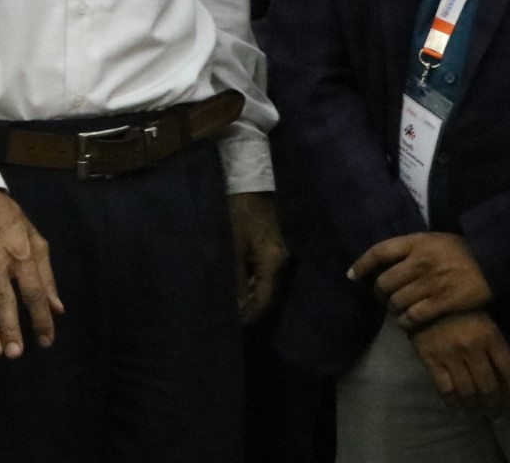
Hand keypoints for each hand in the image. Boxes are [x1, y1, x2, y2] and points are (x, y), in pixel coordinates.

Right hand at [0, 188, 61, 357]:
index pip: (34, 292)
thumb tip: (57, 308)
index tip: (47, 341)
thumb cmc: (11, 221)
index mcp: (22, 254)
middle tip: (14, 353)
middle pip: (4, 300)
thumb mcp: (37, 240)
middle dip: (9, 328)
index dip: (42, 318)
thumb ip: (47, 276)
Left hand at [229, 192, 287, 325]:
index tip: (233, 327)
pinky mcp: (271, 247)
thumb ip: (234, 277)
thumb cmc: (238, 212)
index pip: (264, 299)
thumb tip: (235, 307)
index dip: (249, 315)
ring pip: (264, 283)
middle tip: (228, 318)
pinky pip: (261, 271)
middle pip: (266, 293)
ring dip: (248, 294)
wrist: (248, 183)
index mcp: (274, 262)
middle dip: (248, 307)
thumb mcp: (233, 246)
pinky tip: (235, 285)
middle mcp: (281, 261)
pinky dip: (249, 280)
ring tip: (229, 304)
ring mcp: (278, 254)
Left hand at [350, 231, 492, 329]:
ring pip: (396, 302)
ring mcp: (430, 282)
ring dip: (393, 310)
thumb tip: (388, 264)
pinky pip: (413, 317)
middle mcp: (419, 261)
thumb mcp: (435, 240)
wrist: (494, 260)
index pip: (379, 252)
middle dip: (380, 293)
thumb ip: (412, 249)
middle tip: (384, 298)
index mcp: (416, 242)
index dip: (362, 264)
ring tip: (398, 311)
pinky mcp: (442, 302)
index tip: (352, 275)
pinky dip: (406, 322)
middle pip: (384, 282)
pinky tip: (408, 323)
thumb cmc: (463, 250)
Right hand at [410, 312, 509, 412]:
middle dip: (495, 405)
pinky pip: (445, 390)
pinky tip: (458, 408)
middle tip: (497, 414)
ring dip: (476, 407)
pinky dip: (453, 403)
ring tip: (479, 412)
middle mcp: (472, 348)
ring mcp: (450, 355)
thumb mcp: (486, 319)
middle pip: (489, 387)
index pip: (509, 370)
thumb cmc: (461, 307)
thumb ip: (499, 344)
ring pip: (468, 392)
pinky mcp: (430, 360)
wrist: (423, 296)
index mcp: (490, 334)